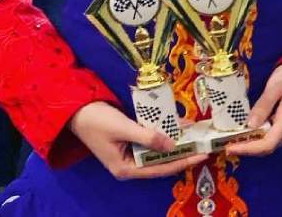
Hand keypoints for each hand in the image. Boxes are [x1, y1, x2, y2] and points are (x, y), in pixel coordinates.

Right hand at [68, 101, 205, 179]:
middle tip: (204, 146)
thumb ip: (148, 137)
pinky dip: (166, 136)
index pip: (160, 169)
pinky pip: (153, 142)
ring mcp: (130, 155)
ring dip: (177, 145)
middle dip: (183, 154)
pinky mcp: (131, 144)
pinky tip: (180, 128)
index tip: (201, 155)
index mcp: (125, 168)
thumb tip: (172, 146)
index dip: (183, 162)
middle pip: (162, 163)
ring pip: (159, 152)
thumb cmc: (98, 121)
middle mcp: (129, 166)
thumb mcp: (124, 128)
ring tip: (197, 138)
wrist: (77, 111)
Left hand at [228, 64, 281, 157]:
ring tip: (235, 138)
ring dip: (253, 144)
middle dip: (247, 148)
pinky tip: (250, 130)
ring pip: (272, 143)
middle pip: (269, 146)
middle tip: (227, 144)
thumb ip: (263, 105)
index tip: (230, 148)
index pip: (269, 143)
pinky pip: (275, 136)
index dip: (248, 149)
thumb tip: (249, 125)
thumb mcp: (276, 84)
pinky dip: (260, 137)